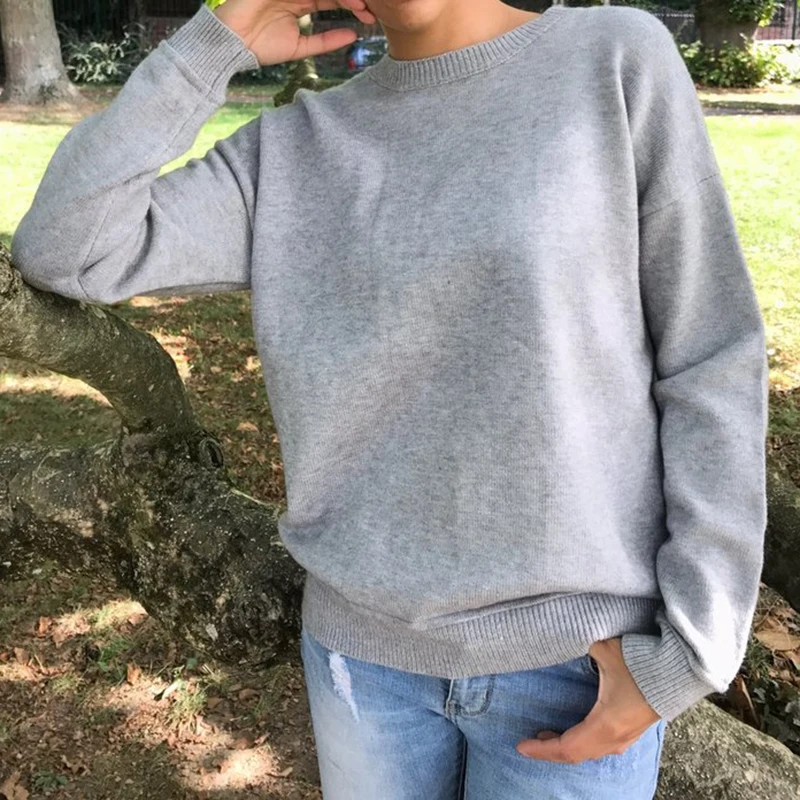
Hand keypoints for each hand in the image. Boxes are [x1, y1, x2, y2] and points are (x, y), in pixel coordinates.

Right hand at [213, 0, 377, 65]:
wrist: (232, 45)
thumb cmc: (261, 48)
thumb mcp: (300, 48)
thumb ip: (326, 41)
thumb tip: (353, 36)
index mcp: (301, 2)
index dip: (351, 6)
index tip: (369, 18)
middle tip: (369, 9)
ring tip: (359, 4)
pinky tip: (339, 0)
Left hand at [516, 637, 660, 763]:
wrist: (682, 670)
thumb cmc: (643, 662)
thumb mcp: (605, 649)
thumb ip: (578, 641)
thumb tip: (559, 632)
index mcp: (605, 724)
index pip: (567, 748)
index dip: (542, 750)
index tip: (521, 745)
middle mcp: (615, 738)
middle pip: (576, 754)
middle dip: (550, 750)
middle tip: (530, 741)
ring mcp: (626, 737)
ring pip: (590, 752)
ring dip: (567, 747)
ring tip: (548, 736)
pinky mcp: (633, 730)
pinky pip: (601, 746)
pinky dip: (582, 743)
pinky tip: (577, 731)